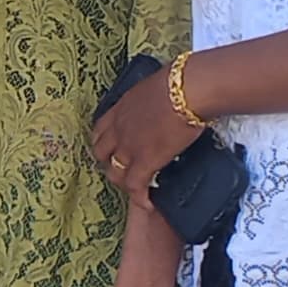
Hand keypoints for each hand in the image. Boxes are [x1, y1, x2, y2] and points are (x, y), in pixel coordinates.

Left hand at [86, 69, 199, 195]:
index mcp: (119, 109)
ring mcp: (129, 146)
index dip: (105, 142)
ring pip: (114, 172)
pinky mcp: (146, 160)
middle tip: (123, 169)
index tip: (113, 148)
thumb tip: (164, 100)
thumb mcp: (153, 88)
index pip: (100, 130)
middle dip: (108, 163)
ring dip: (123, 182)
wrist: (187, 90)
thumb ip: (151, 100)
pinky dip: (139, 197)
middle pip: (101, 153)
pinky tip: (147, 204)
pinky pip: (136, 185)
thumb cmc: (178, 82)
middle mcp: (118, 129)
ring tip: (135, 188)